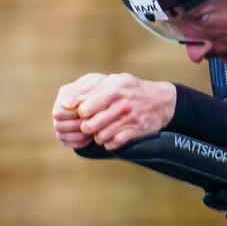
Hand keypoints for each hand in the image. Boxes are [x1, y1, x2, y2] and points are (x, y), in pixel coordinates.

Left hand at [52, 73, 175, 150]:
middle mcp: (122, 104)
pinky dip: (109, 143)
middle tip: (88, 125)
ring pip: (101, 137)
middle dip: (86, 127)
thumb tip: (66, 103)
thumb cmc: (129, 89)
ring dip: (98, 136)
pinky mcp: (136, 131)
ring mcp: (130, 119)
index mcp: (114, 89)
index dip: (79, 113)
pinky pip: (114, 144)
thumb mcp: (112, 81)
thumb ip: (89, 89)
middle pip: (91, 125)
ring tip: (101, 130)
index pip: (85, 107)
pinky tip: (112, 136)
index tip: (82, 113)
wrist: (160, 101)